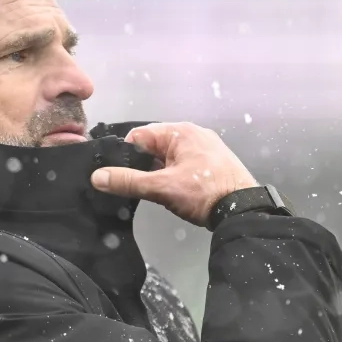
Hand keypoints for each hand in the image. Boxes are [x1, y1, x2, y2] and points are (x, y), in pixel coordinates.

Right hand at [91, 122, 258, 226]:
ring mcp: (204, 149)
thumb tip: (97, 177)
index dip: (125, 156)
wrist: (244, 210)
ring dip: (159, 174)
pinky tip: (174, 194)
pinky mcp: (211, 164)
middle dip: (143, 167)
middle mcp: (193, 134)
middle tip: (139, 188)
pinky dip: (174, 177)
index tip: (118, 176)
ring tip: (157, 193)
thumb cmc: (205, 193)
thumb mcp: (162, 187)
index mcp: (180, 131)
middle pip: (153, 147)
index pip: (139, 135)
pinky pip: (182, 166)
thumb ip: (129, 182)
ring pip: (168, 159)